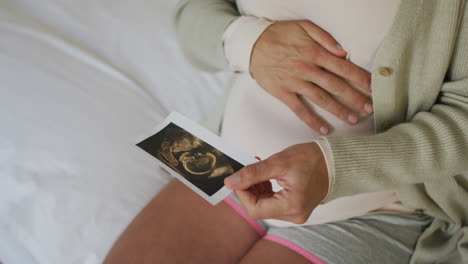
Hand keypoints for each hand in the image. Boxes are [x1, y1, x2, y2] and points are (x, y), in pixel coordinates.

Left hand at [224, 143, 328, 223]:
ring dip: (256, 188)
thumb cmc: (312, 159)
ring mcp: (295, 213)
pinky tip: (265, 176)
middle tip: (248, 168)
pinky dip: (265, 190)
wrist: (334, 161)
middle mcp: (294, 214)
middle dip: (249, 189)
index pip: (254, 209)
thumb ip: (253, 173)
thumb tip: (231, 182)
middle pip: (258, 208)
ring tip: (258, 168)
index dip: (242, 193)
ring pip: (264, 205)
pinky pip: (272, 203)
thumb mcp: (279, 162)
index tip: (237, 177)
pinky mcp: (295, 208)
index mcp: (292, 205)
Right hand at [250, 20, 372, 134]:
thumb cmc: (279, 34)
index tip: (372, 87)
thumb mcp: (303, 26)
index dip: (359, 77)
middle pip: (336, 85)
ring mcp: (295, 82)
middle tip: (369, 108)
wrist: (252, 45)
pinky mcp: (283, 92)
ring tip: (353, 120)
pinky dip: (312, 120)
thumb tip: (343, 51)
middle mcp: (307, 69)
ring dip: (338, 110)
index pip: (343, 67)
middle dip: (355, 97)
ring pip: (321, 98)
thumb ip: (325, 38)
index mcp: (314, 52)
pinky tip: (323, 129)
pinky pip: (299, 109)